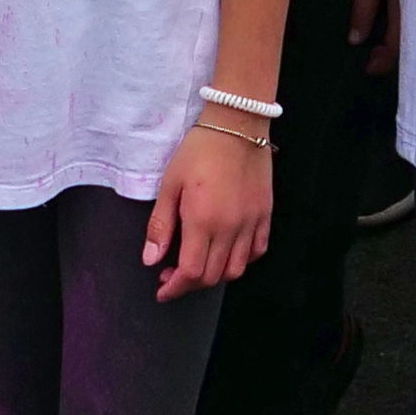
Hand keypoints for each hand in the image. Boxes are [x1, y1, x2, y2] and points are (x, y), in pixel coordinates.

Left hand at [147, 117, 276, 296]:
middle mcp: (230, 228)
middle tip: (172, 274)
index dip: (174, 288)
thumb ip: (160, 225)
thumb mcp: (170, 184)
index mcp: (203, 221)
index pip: (191, 273)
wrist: (237, 124)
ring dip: (215, 276)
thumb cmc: (199, 150)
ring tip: (200, 265)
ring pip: (236, 269)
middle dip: (189, 284)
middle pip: (212, 276)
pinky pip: (258, 250)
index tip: (162, 290)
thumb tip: (150, 260)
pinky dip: (242, 260)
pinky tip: (228, 252)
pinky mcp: (265, 214)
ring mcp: (251, 222)